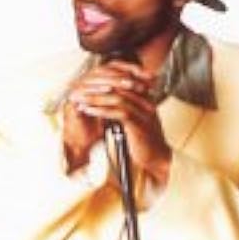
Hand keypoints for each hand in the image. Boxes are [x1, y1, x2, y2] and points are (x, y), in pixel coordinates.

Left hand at [64, 61, 172, 188]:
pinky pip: (118, 113)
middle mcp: (146, 102)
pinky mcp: (138, 125)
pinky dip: (101, 110)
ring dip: (96, 98)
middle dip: (97, 87)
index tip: (87, 84)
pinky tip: (89, 110)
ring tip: (81, 99)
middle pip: (120, 86)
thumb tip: (110, 100)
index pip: (124, 81)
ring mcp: (143, 113)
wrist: (157, 158)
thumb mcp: (136, 120)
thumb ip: (126, 108)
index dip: (104, 81)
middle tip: (80, 89)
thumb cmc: (146, 141)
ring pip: (117, 98)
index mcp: (145, 98)